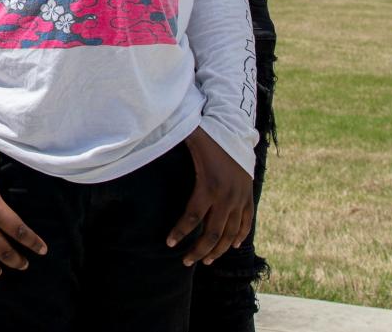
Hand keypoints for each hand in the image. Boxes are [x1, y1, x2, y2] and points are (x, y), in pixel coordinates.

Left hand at [166, 127, 253, 265]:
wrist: (237, 130)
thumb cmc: (207, 133)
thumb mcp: (187, 137)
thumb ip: (167, 137)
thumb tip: (144, 131)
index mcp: (208, 185)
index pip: (192, 217)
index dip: (180, 232)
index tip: (169, 244)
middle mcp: (226, 196)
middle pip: (213, 233)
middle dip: (199, 251)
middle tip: (186, 262)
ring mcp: (240, 198)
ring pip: (231, 234)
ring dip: (219, 249)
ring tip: (207, 260)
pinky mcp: (248, 196)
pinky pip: (246, 222)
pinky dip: (240, 235)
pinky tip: (232, 245)